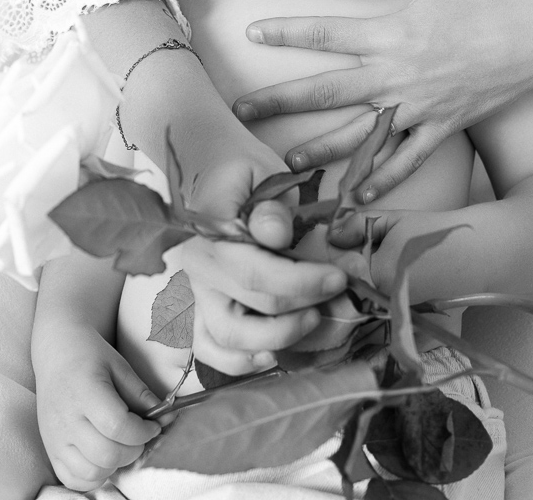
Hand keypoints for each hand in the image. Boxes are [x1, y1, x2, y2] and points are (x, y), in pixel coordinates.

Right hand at [34, 320, 162, 491]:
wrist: (56, 352)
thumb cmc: (90, 355)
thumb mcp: (119, 366)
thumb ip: (141, 394)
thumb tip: (166, 418)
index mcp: (85, 392)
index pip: (118, 426)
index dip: (143, 432)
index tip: (154, 425)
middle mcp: (66, 419)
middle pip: (106, 453)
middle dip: (134, 450)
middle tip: (141, 437)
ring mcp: (55, 438)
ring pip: (91, 472)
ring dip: (115, 464)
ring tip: (122, 445)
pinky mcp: (50, 449)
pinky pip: (73, 478)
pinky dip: (94, 476)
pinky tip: (104, 457)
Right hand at [182, 157, 347, 374]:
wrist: (212, 170)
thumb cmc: (243, 171)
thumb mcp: (261, 171)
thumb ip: (270, 205)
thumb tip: (277, 234)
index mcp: (209, 233)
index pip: (255, 272)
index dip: (301, 282)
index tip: (338, 278)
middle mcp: (196, 267)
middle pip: (248, 307)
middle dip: (300, 306)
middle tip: (336, 291)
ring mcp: (194, 291)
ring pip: (226, 337)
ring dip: (275, 338)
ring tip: (312, 320)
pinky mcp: (199, 306)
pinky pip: (209, 348)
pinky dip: (237, 362)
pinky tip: (272, 355)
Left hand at [234, 0, 532, 201]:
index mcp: (390, 31)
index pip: (324, 34)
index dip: (285, 33)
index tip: (252, 32)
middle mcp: (396, 73)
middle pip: (325, 91)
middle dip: (279, 101)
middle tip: (241, 110)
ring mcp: (418, 106)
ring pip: (359, 134)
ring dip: (319, 149)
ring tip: (287, 160)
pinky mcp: (441, 128)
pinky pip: (407, 160)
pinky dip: (383, 180)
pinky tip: (357, 196)